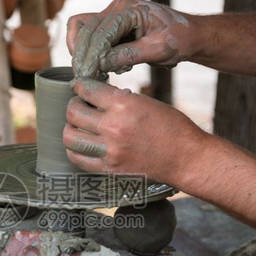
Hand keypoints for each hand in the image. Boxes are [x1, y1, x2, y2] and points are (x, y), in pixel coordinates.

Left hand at [63, 77, 207, 186]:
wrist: (186, 158)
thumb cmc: (172, 128)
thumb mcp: (147, 103)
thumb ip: (120, 100)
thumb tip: (97, 97)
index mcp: (125, 105)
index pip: (88, 90)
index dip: (80, 86)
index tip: (79, 87)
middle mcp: (113, 127)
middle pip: (73, 112)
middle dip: (74, 105)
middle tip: (79, 105)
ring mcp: (110, 151)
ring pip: (70, 136)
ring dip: (70, 128)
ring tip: (77, 126)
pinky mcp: (109, 169)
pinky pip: (78, 158)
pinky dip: (74, 150)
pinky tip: (81, 144)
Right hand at [67, 0, 192, 78]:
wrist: (188, 35)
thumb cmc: (178, 39)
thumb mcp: (158, 50)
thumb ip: (129, 54)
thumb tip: (101, 63)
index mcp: (129, 9)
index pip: (100, 32)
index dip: (91, 55)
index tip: (87, 76)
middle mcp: (117, 8)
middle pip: (83, 28)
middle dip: (81, 54)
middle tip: (82, 78)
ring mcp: (112, 15)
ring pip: (81, 30)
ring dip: (81, 52)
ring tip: (93, 73)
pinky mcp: (111, 26)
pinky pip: (90, 37)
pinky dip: (90, 53)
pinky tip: (103, 69)